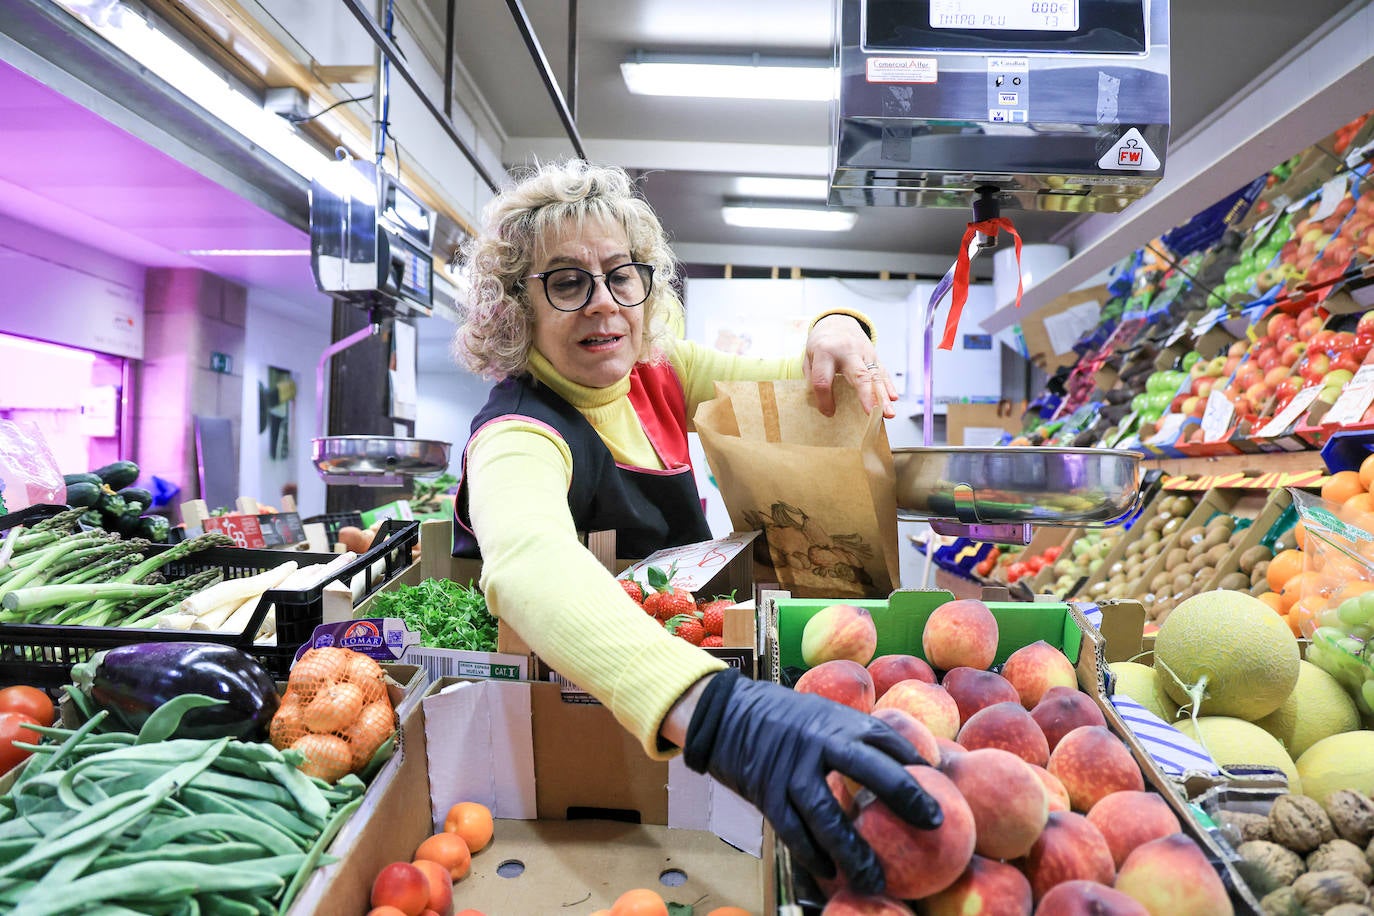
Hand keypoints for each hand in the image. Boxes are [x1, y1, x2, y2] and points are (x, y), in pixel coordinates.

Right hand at [681, 669, 941, 894]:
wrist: (728, 714)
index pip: (888, 740)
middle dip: (903, 795)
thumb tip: (910, 766)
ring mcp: (791, 768)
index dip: (919, 765)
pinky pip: (792, 831)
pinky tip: (829, 873)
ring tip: (875, 880)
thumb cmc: (788, 720)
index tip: (943, 790)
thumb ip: (860, 739)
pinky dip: (812, 855)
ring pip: (826, 815)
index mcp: (839, 721)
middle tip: (933, 824)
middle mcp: (819, 741)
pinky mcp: (766, 792)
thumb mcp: (826, 716)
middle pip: (868, 768)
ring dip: (853, 851)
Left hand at [804, 314, 897, 418]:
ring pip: (875, 376)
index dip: (825, 400)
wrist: (837, 321)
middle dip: (867, 396)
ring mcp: (864, 353)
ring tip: (889, 414)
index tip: (828, 412)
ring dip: (883, 396)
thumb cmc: (821, 343)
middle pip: (859, 375)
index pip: (824, 380)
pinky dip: (888, 386)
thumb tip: (821, 405)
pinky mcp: (874, 356)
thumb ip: (812, 378)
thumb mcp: (808, 357)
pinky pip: (883, 372)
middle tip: (872, 413)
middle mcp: (847, 351)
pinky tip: (893, 399)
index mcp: (825, 352)